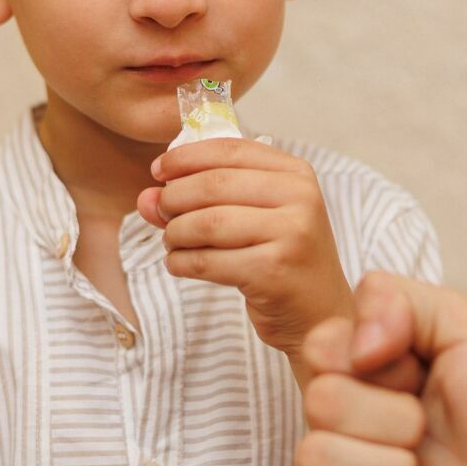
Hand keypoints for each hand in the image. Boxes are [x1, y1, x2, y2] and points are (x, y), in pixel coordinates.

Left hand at [137, 138, 355, 373]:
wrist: (319, 314)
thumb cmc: (281, 259)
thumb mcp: (251, 217)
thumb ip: (201, 199)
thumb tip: (147, 196)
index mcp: (296, 174)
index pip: (229, 150)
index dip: (185, 158)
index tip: (158, 171)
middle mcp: (300, 198)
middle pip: (213, 184)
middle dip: (174, 198)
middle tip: (160, 213)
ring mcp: (291, 234)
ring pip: (207, 222)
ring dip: (175, 233)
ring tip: (172, 242)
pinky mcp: (273, 271)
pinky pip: (208, 260)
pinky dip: (182, 262)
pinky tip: (179, 264)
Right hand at [297, 272, 466, 465]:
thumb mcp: (465, 325)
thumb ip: (393, 297)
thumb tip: (350, 345)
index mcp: (365, 379)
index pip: (318, 348)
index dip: (374, 358)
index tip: (419, 374)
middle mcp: (348, 432)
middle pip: (318, 402)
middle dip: (392, 415)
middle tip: (431, 433)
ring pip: (316, 461)